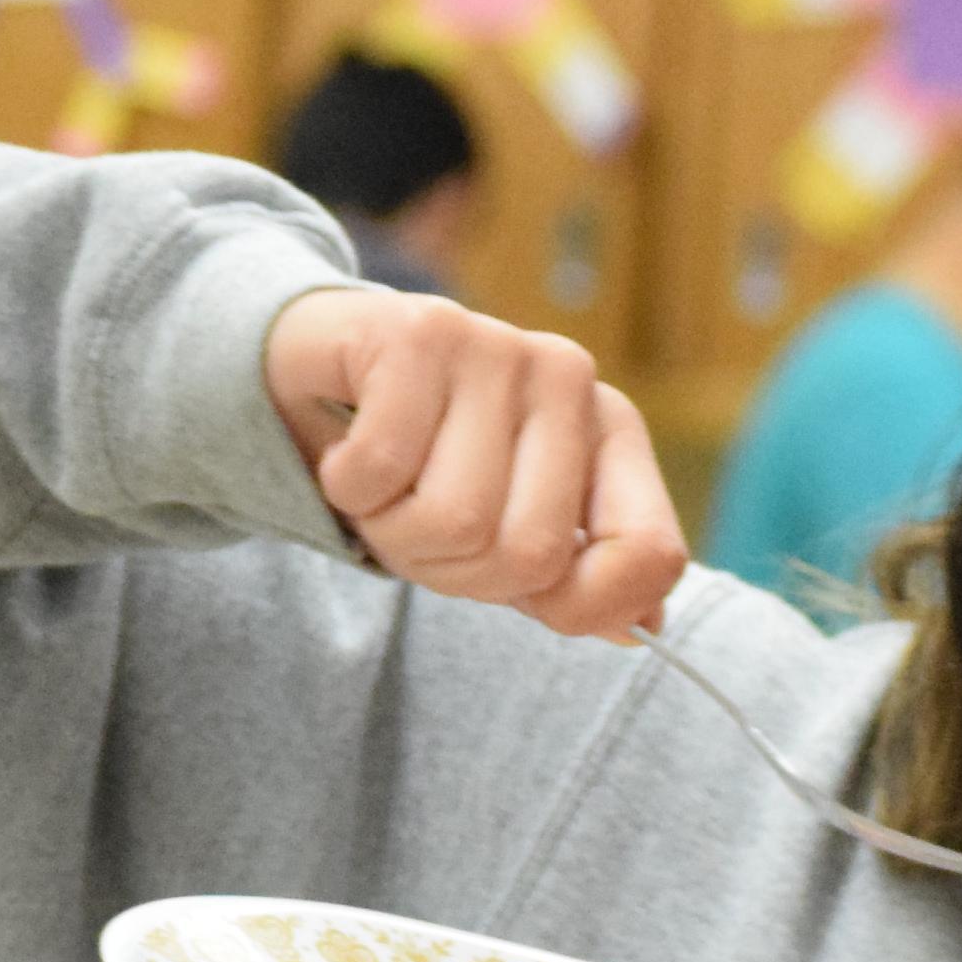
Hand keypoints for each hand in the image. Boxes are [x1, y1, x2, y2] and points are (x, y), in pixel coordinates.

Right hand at [259, 283, 684, 639]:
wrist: (311, 366)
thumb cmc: (419, 460)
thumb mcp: (502, 527)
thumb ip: (572, 581)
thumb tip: (641, 629)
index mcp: (610, 431)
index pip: (650, 553)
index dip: (583, 607)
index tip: (523, 595)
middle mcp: (570, 379)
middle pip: (531, 555)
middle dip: (453, 570)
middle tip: (416, 525)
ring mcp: (500, 346)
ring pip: (454, 520)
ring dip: (391, 530)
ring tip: (382, 486)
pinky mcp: (421, 333)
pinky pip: (382, 471)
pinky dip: (347, 488)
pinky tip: (347, 451)